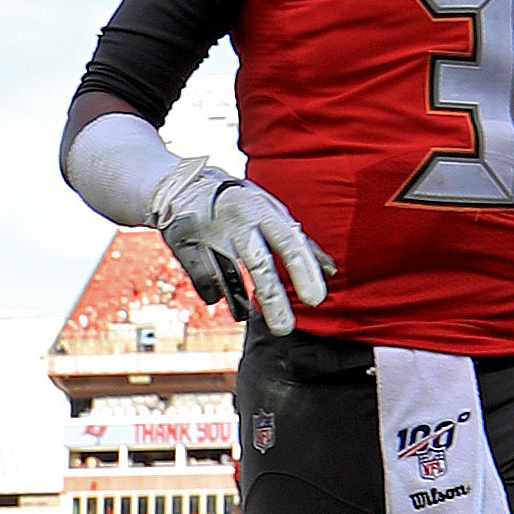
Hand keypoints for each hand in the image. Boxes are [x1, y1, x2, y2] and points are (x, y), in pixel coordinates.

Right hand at [154, 166, 334, 333]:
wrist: (182, 184)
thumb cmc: (239, 202)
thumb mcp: (270, 211)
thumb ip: (299, 241)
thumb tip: (331, 272)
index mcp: (262, 210)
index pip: (289, 242)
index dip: (304, 270)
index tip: (316, 300)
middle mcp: (237, 221)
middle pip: (258, 264)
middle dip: (273, 299)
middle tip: (286, 329)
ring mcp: (209, 233)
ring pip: (228, 279)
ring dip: (240, 303)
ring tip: (248, 316)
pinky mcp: (184, 246)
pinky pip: (204, 282)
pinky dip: (215, 294)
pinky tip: (219, 296)